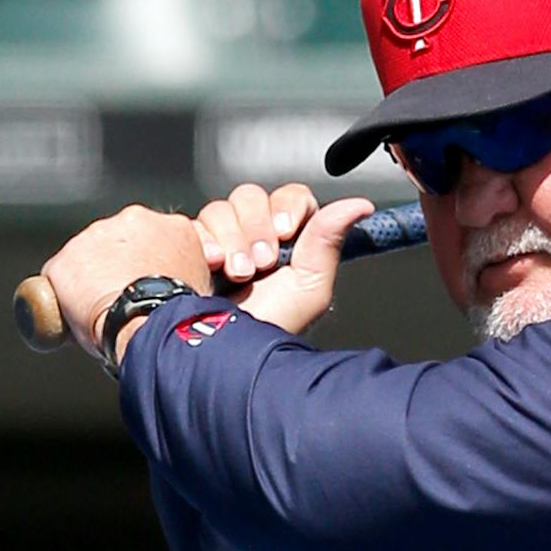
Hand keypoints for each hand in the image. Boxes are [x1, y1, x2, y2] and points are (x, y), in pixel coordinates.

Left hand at [41, 204, 208, 358]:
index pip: (156, 239)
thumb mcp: (203, 285)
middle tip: (122, 296)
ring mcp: (94, 236)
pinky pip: (60, 276)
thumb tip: (182, 283)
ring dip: (90, 277)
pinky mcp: (65, 259)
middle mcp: (133, 221)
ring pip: (86, 256)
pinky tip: (78, 315)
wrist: (151, 324)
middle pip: (117, 241)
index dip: (148, 263)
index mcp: (172, 226)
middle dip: (116, 264)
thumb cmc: (180, 313)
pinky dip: (64, 294)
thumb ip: (188, 271)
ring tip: (102, 309)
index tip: (146, 281)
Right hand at [192, 182, 374, 339]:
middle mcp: (254, 237)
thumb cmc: (268, 329)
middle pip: (253, 197)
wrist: (221, 354)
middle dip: (256, 228)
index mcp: (289, 243)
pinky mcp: (190, 248)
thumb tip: (360, 205)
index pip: (291, 198)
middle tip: (260, 263)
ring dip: (231, 239)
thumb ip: (329, 240)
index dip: (288, 207)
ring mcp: (220, 241)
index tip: (286, 231)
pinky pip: (193, 224)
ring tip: (235, 272)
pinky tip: (209, 265)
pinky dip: (203, 241)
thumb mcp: (309, 289)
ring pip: (221, 208)